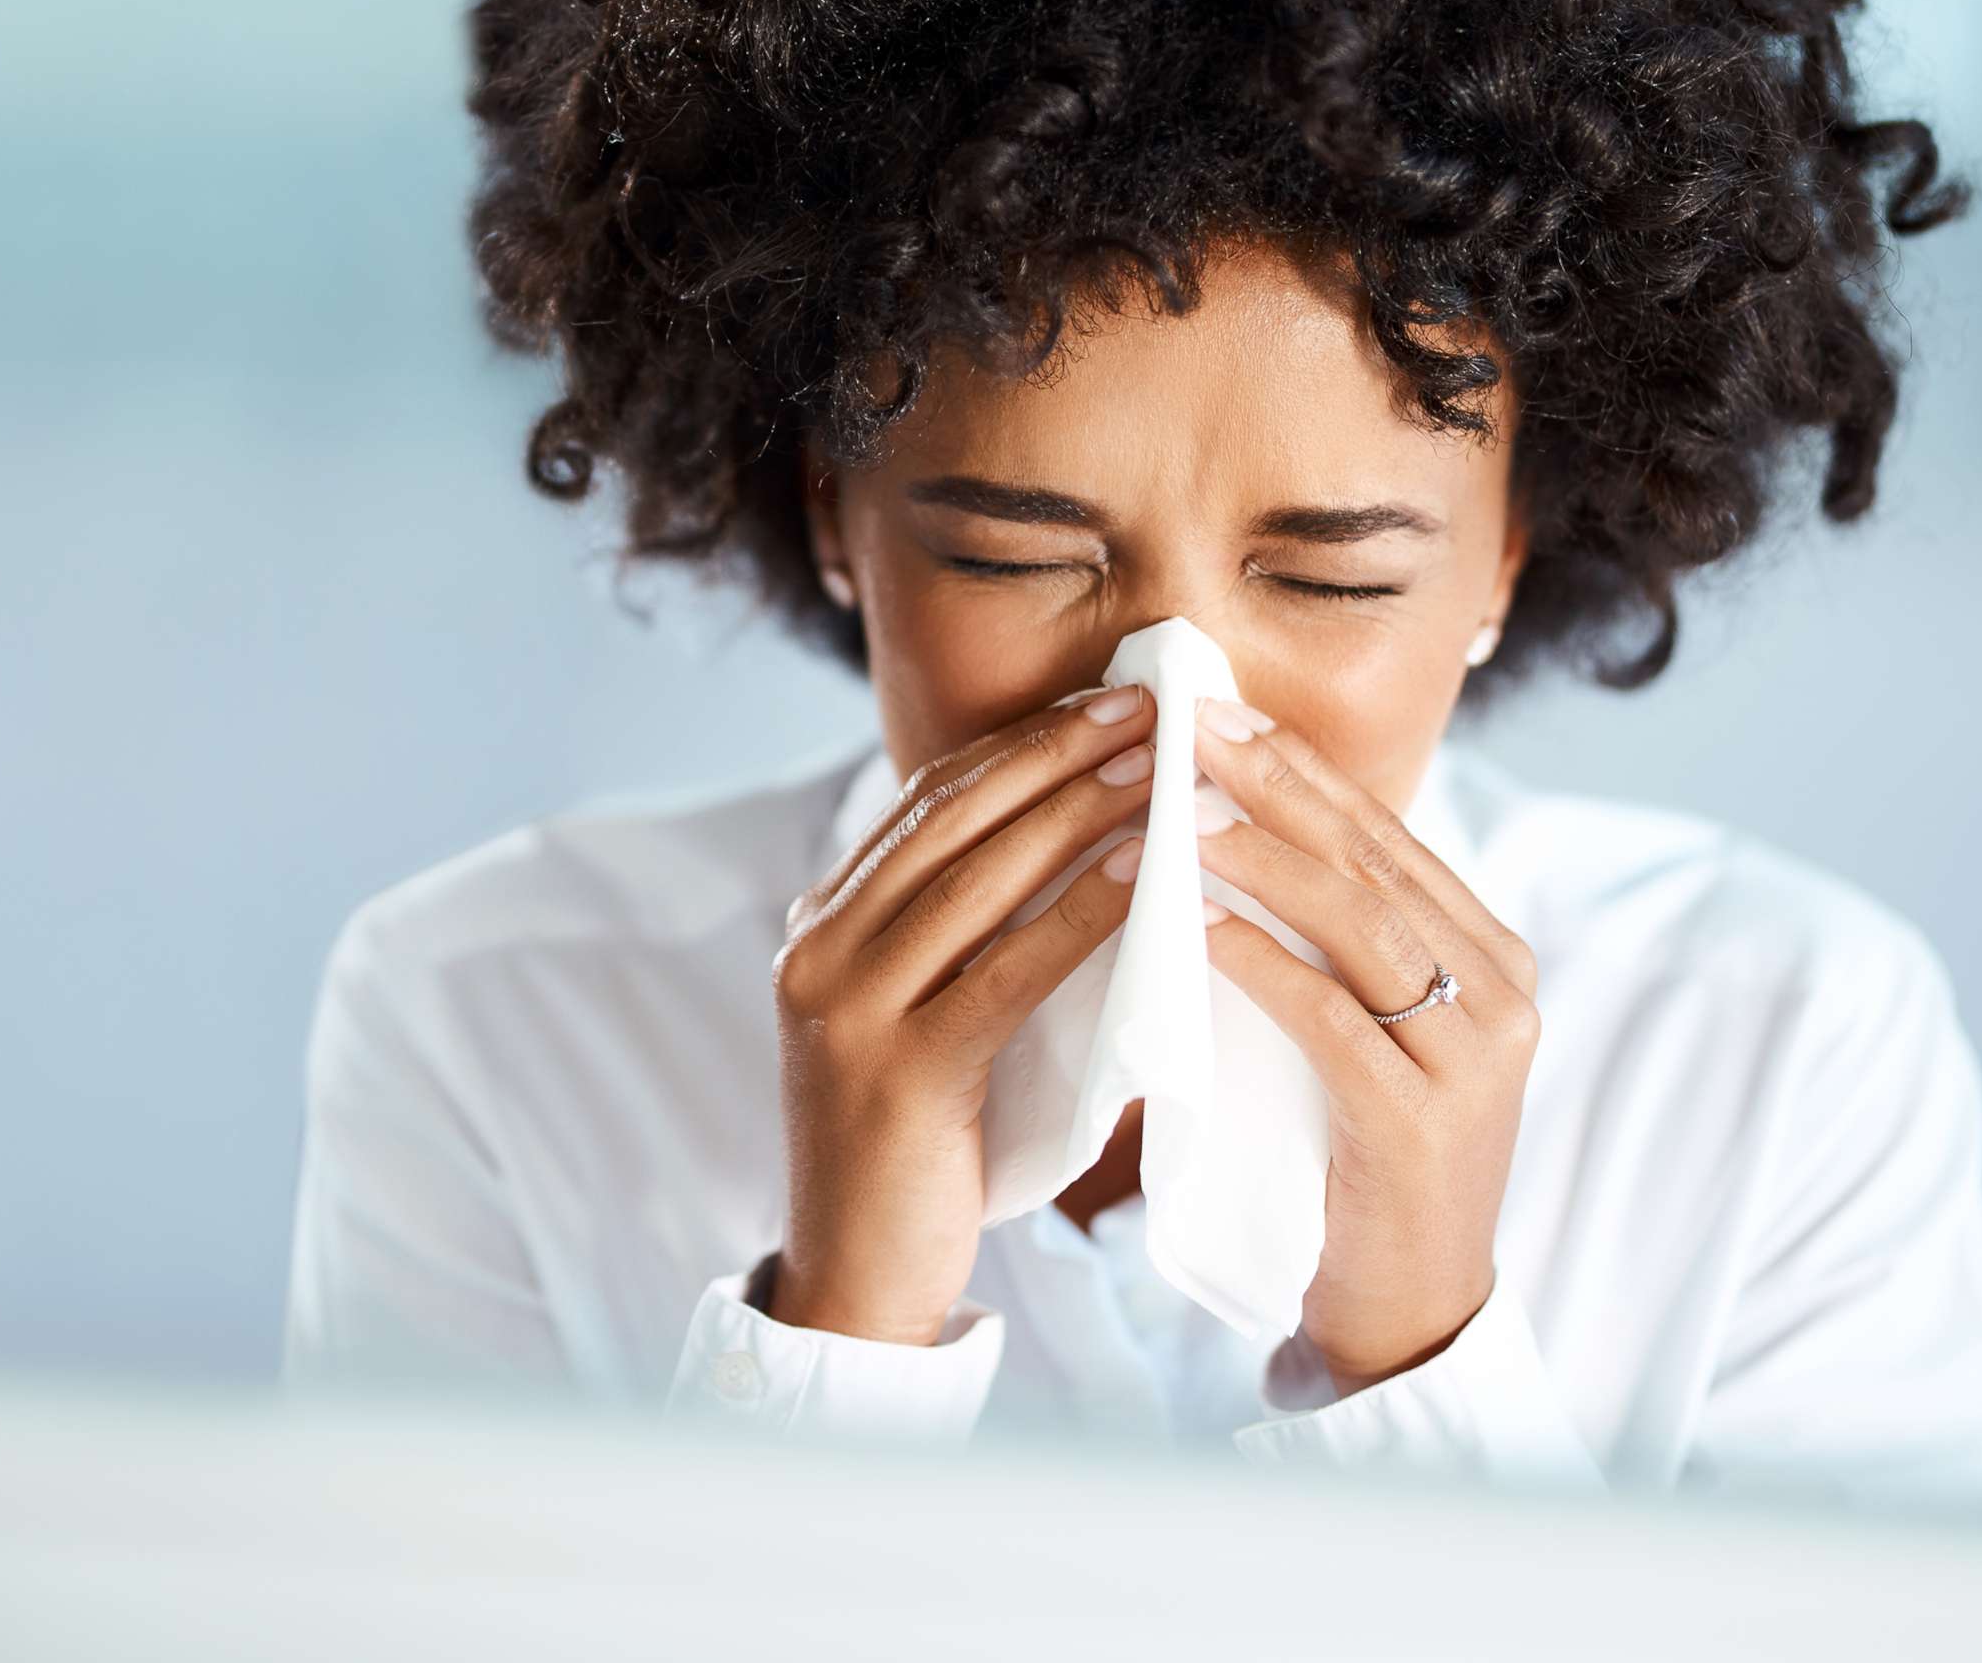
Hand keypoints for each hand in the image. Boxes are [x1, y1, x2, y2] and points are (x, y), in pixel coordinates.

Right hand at [767, 684, 1161, 1345]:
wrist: (859, 1280)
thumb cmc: (920, 1151)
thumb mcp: (926, 1018)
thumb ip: (965, 938)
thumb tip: (1078, 843)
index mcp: (822, 925)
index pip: (928, 800)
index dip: (1022, 743)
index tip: (1109, 701)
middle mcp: (819, 949)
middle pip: (951, 818)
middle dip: (1056, 752)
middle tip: (1152, 705)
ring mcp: (847, 1008)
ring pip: (977, 880)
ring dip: (1078, 812)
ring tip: (1162, 767)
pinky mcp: (898, 1071)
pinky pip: (1005, 972)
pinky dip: (1080, 914)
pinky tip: (1143, 875)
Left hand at [1187, 697, 1541, 1395]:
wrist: (1409, 1303)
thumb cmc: (1363, 1153)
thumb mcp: (1368, 1028)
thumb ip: (1339, 942)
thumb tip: (1242, 829)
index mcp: (1494, 956)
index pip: (1389, 836)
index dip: (1302, 769)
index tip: (1219, 712)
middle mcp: (1502, 992)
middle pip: (1375, 861)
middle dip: (1278, 785)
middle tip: (1191, 727)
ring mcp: (1474, 1058)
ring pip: (1359, 925)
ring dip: (1261, 859)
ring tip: (1178, 814)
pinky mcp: (1421, 1121)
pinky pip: (1332, 1018)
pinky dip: (1261, 964)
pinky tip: (1195, 927)